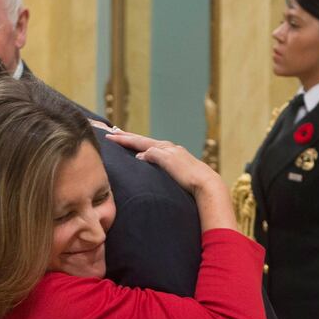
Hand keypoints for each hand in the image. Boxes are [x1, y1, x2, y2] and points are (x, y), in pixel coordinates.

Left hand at [106, 130, 236, 231]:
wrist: (208, 185)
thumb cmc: (193, 186)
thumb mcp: (175, 178)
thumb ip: (163, 172)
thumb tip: (148, 167)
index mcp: (170, 153)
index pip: (147, 145)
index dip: (133, 142)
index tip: (121, 139)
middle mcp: (169, 148)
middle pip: (142, 140)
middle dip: (126, 136)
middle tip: (111, 133)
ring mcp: (169, 152)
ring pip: (144, 143)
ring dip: (128, 140)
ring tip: (114, 137)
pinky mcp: (170, 158)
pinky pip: (153, 154)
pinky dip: (144, 154)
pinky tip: (135, 157)